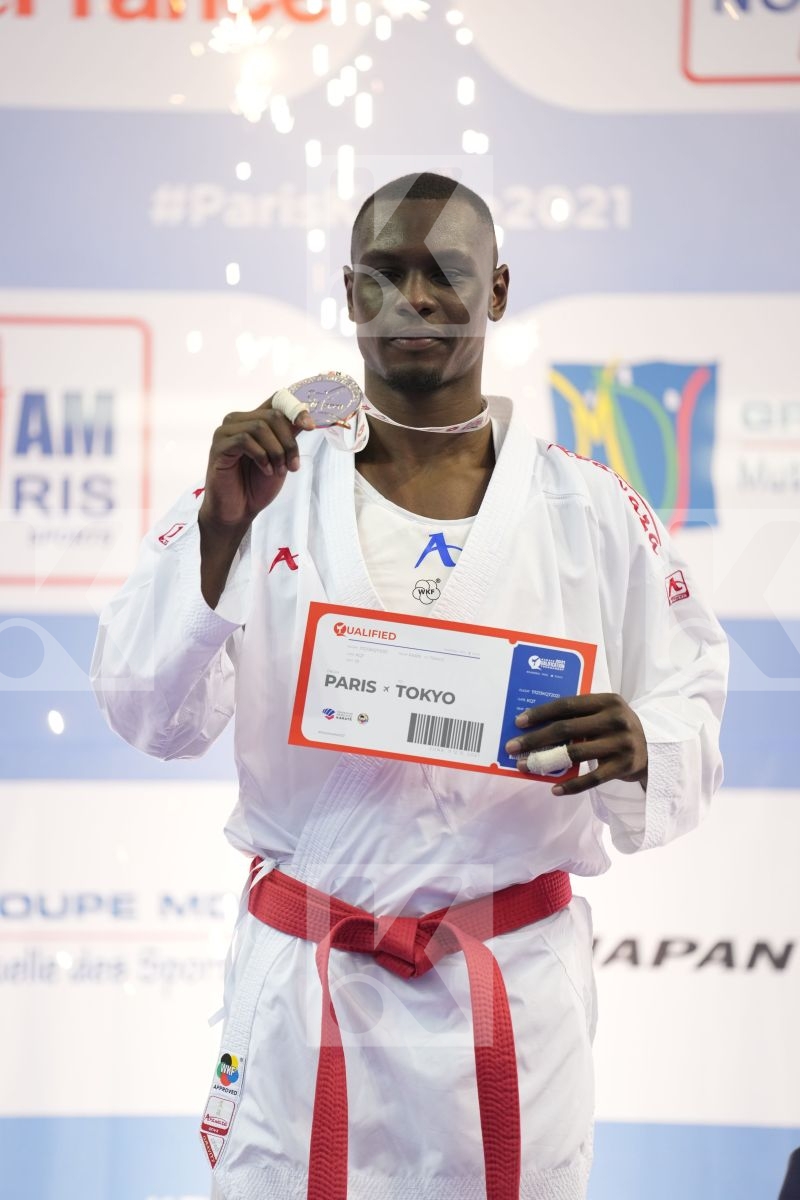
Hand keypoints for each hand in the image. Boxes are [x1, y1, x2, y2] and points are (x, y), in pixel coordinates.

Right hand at [199, 397, 314, 534]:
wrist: (239, 510)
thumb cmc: (257, 484)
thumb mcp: (281, 456)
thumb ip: (289, 435)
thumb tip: (306, 417)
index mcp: (253, 419)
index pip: (276, 400)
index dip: (296, 409)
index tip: (310, 426)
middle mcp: (238, 420)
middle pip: (272, 415)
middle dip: (289, 442)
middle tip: (293, 465)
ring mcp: (225, 432)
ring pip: (260, 427)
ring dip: (276, 452)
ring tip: (279, 471)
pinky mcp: (218, 446)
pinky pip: (245, 440)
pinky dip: (261, 456)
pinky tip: (265, 470)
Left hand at [504, 693, 647, 795]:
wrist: (655, 750)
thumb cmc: (618, 729)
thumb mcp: (606, 713)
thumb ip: (580, 715)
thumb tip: (536, 726)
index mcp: (608, 701)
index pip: (568, 704)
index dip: (541, 713)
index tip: (518, 722)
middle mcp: (616, 720)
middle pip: (567, 729)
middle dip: (535, 738)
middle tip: (512, 747)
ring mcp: (621, 744)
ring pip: (575, 754)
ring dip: (546, 761)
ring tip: (525, 766)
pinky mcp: (623, 767)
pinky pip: (591, 779)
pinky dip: (571, 785)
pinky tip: (554, 789)